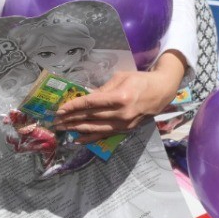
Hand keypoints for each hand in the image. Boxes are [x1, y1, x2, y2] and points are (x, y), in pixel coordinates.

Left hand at [54, 69, 178, 143]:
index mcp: (119, 97)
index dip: (74, 107)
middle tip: (55, 121)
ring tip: (62, 129)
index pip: (91, 104)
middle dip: (71, 119)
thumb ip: (102, 89)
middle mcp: (122, 113)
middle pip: (91, 117)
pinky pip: (105, 135)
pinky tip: (77, 139)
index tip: (60, 109)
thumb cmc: (140, 80)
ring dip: (76, 129)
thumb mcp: (120, 78)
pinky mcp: (126, 130)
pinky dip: (90, 138)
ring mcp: (124, 124)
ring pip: (96, 128)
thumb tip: (85, 96)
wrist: (163, 91)